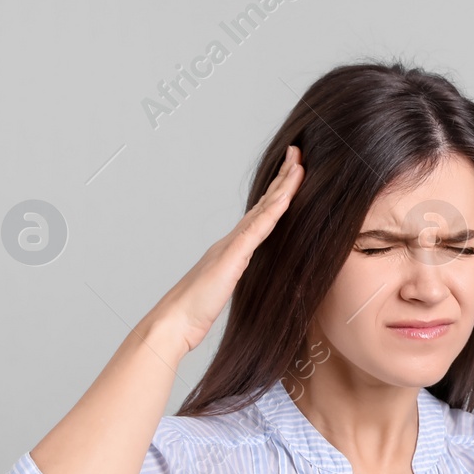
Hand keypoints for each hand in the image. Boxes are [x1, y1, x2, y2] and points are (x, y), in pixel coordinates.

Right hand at [145, 145, 304, 353]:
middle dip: (283, 178)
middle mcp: (234, 240)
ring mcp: (233, 245)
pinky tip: (286, 198)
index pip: (262, 214)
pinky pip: (257, 230)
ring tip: (298, 164)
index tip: (293, 173)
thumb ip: (235, 274)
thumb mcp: (225, 287)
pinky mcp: (233, 256)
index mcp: (234, 246)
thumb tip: (244, 271)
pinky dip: (272, 212)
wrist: (175, 320)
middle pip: (264, 203)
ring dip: (282, 187)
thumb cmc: (196, 309)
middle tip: (298, 153)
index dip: (278, 193)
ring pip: (264, 210)